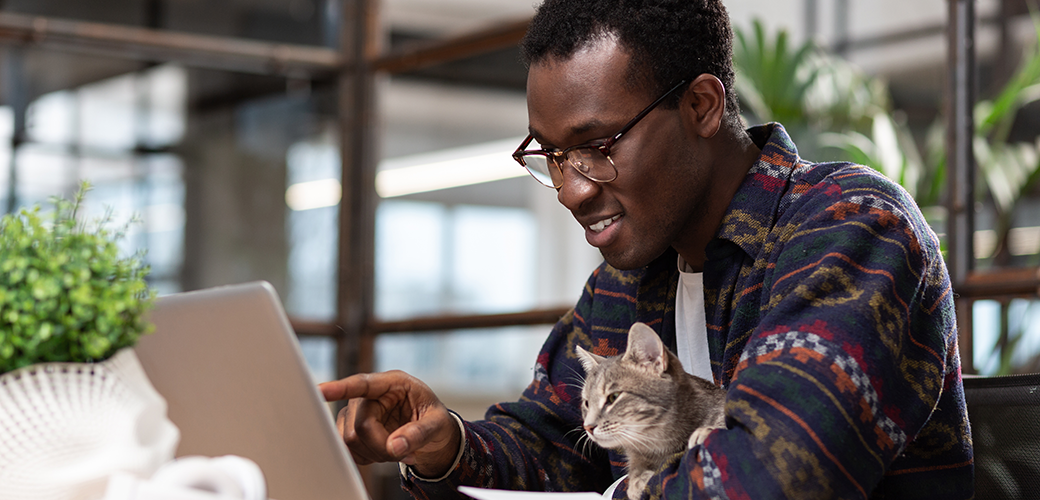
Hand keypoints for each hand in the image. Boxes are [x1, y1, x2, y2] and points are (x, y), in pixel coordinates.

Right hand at [319, 370, 461, 477]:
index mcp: (393, 383)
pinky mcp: (350, 427)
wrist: (429, 431)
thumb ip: (419, 433)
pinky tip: (383, 451)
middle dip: (381, 446)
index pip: (363, 384)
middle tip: (404, 452)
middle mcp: (370, 394)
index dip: (340, 388)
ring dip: (374, 453)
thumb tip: (395, 446)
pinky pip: (348, 448)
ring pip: (350, 440)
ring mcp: (356, 411)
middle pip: (359, 426)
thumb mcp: (437, 423)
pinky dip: (367, 457)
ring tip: (397, 449)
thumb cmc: (433, 419)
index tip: (320, 390)